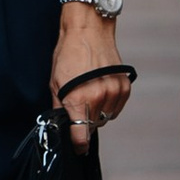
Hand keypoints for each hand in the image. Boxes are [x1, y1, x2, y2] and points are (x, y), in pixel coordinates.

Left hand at [52, 6, 130, 143]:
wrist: (88, 31)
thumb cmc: (68, 55)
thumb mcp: (55, 83)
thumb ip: (58, 108)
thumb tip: (61, 126)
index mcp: (78, 99)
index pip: (80, 136)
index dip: (77, 145)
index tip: (76, 148)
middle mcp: (98, 98)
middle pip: (93, 127)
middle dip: (84, 123)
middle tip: (78, 107)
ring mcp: (114, 93)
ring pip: (105, 118)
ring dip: (97, 114)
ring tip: (89, 94)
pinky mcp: (124, 88)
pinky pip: (116, 109)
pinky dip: (108, 105)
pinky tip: (100, 90)